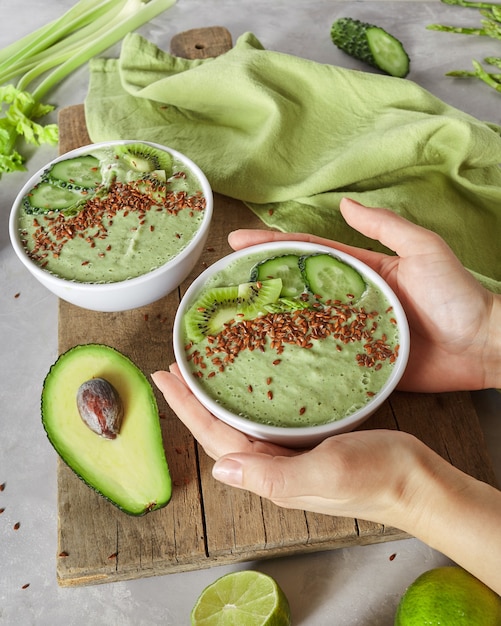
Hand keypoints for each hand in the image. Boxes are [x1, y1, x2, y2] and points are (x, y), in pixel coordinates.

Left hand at [151, 367, 430, 522]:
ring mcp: (290, 455)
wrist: (417, 482)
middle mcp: (272, 466)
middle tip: (174, 369)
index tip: (164, 377)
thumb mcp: (326, 474)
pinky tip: (248, 386)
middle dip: (192, 401)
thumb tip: (220, 471)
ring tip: (201, 373)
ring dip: (215, 400)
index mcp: (270, 474)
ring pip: (239, 423)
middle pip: (219, 430)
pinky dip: (247, 401)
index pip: (214, 437)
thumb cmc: (377, 477)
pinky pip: (265, 420)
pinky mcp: (308, 443)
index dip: (186, 408)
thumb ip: (273, 477)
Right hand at [228, 198, 500, 391]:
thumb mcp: (423, 249)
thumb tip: (343, 203)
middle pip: (296, 290)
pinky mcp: (359, 364)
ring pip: (304, 326)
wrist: (482, 347)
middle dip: (260, 284)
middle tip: (223, 285)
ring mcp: (351, 334)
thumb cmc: (457, 295)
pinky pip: (324, 360)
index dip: (271, 245)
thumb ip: (385, 227)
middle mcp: (348, 301)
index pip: (307, 253)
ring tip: (234, 323)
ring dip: (271, 323)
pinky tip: (271, 360)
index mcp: (361, 270)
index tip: (235, 242)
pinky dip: (299, 358)